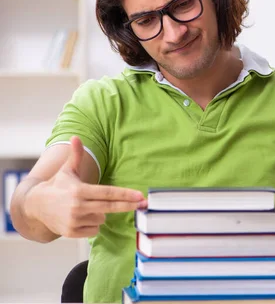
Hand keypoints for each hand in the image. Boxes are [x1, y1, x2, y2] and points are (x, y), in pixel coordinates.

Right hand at [26, 136, 145, 237]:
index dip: (125, 194)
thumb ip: (76, 155)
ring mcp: (74, 221)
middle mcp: (77, 206)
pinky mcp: (71, 233)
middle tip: (143, 203)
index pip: (107, 193)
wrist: (36, 207)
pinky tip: (81, 218)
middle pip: (110, 207)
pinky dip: (92, 225)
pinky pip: (94, 230)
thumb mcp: (67, 170)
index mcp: (79, 190)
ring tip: (85, 208)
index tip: (139, 196)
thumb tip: (76, 137)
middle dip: (128, 205)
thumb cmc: (57, 186)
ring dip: (100, 214)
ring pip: (102, 218)